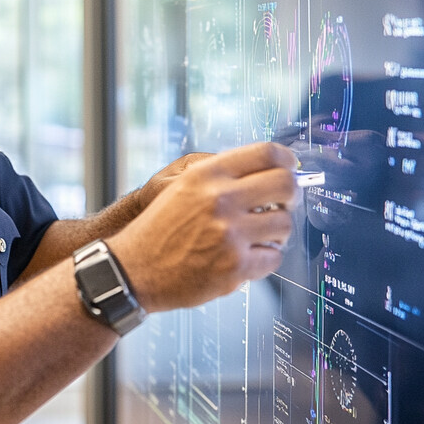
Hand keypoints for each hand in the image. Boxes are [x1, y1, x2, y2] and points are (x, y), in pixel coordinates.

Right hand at [110, 142, 296, 311]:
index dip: (286, 160)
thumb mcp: (181, 187)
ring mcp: (230, 233)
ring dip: (278, 231)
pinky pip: (274, 257)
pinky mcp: (235, 266)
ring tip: (260, 235)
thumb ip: (220, 177)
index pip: (265, 153)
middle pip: (285, 184)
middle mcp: (220, 199)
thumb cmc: (157, 230)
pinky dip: (265, 258)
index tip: (290, 168)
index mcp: (206, 174)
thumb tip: (266, 172)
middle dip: (290, 194)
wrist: (133, 269)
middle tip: (283, 203)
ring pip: (284, 224)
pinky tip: (247, 257)